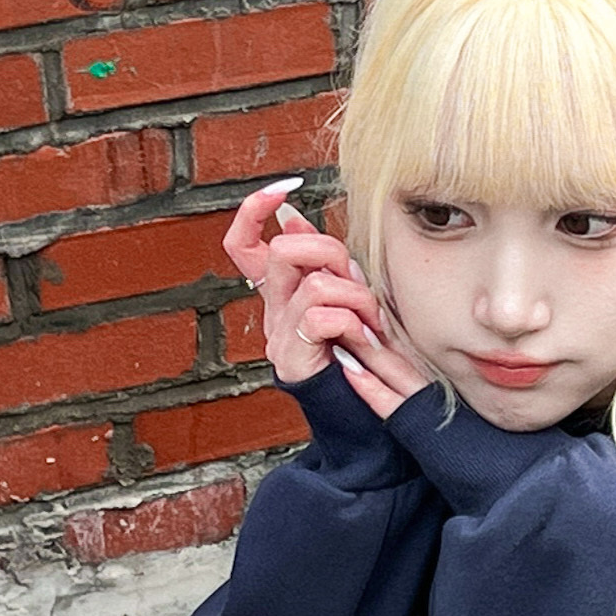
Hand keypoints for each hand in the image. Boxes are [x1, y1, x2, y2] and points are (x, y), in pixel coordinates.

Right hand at [222, 180, 432, 420]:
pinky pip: (321, 318)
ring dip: (356, 295)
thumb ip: (324, 263)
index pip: (241, 244)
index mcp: (281, 295)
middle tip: (358, 282)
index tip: (283, 189)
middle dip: (330, 252)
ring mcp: (279, 339)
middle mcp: (273, 313)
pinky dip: (353, 321)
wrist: (368, 426)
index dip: (253, 211)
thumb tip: (293, 219)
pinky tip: (366, 339)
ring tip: (373, 322)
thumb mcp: (348, 299)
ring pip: (312, 283)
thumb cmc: (365, 361)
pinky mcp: (293, 362)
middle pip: (281, 251)